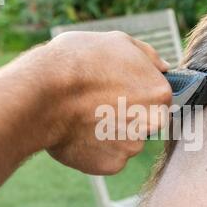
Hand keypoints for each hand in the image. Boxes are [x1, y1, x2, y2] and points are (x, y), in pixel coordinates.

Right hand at [23, 31, 171, 173]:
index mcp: (160, 92)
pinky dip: (96, 149)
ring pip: (126, 141)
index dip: (136, 93)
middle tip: (98, 104)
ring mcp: (133, 146)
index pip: (158, 98)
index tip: (115, 89)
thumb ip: (148, 56)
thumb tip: (164, 67)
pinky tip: (79, 134)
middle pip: (145, 122)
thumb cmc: (78, 62)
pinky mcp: (113, 165)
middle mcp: (153, 123)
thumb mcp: (117, 41)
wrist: (42, 94)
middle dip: (127, 115)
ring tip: (85, 117)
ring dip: (110, 133)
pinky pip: (108, 157)